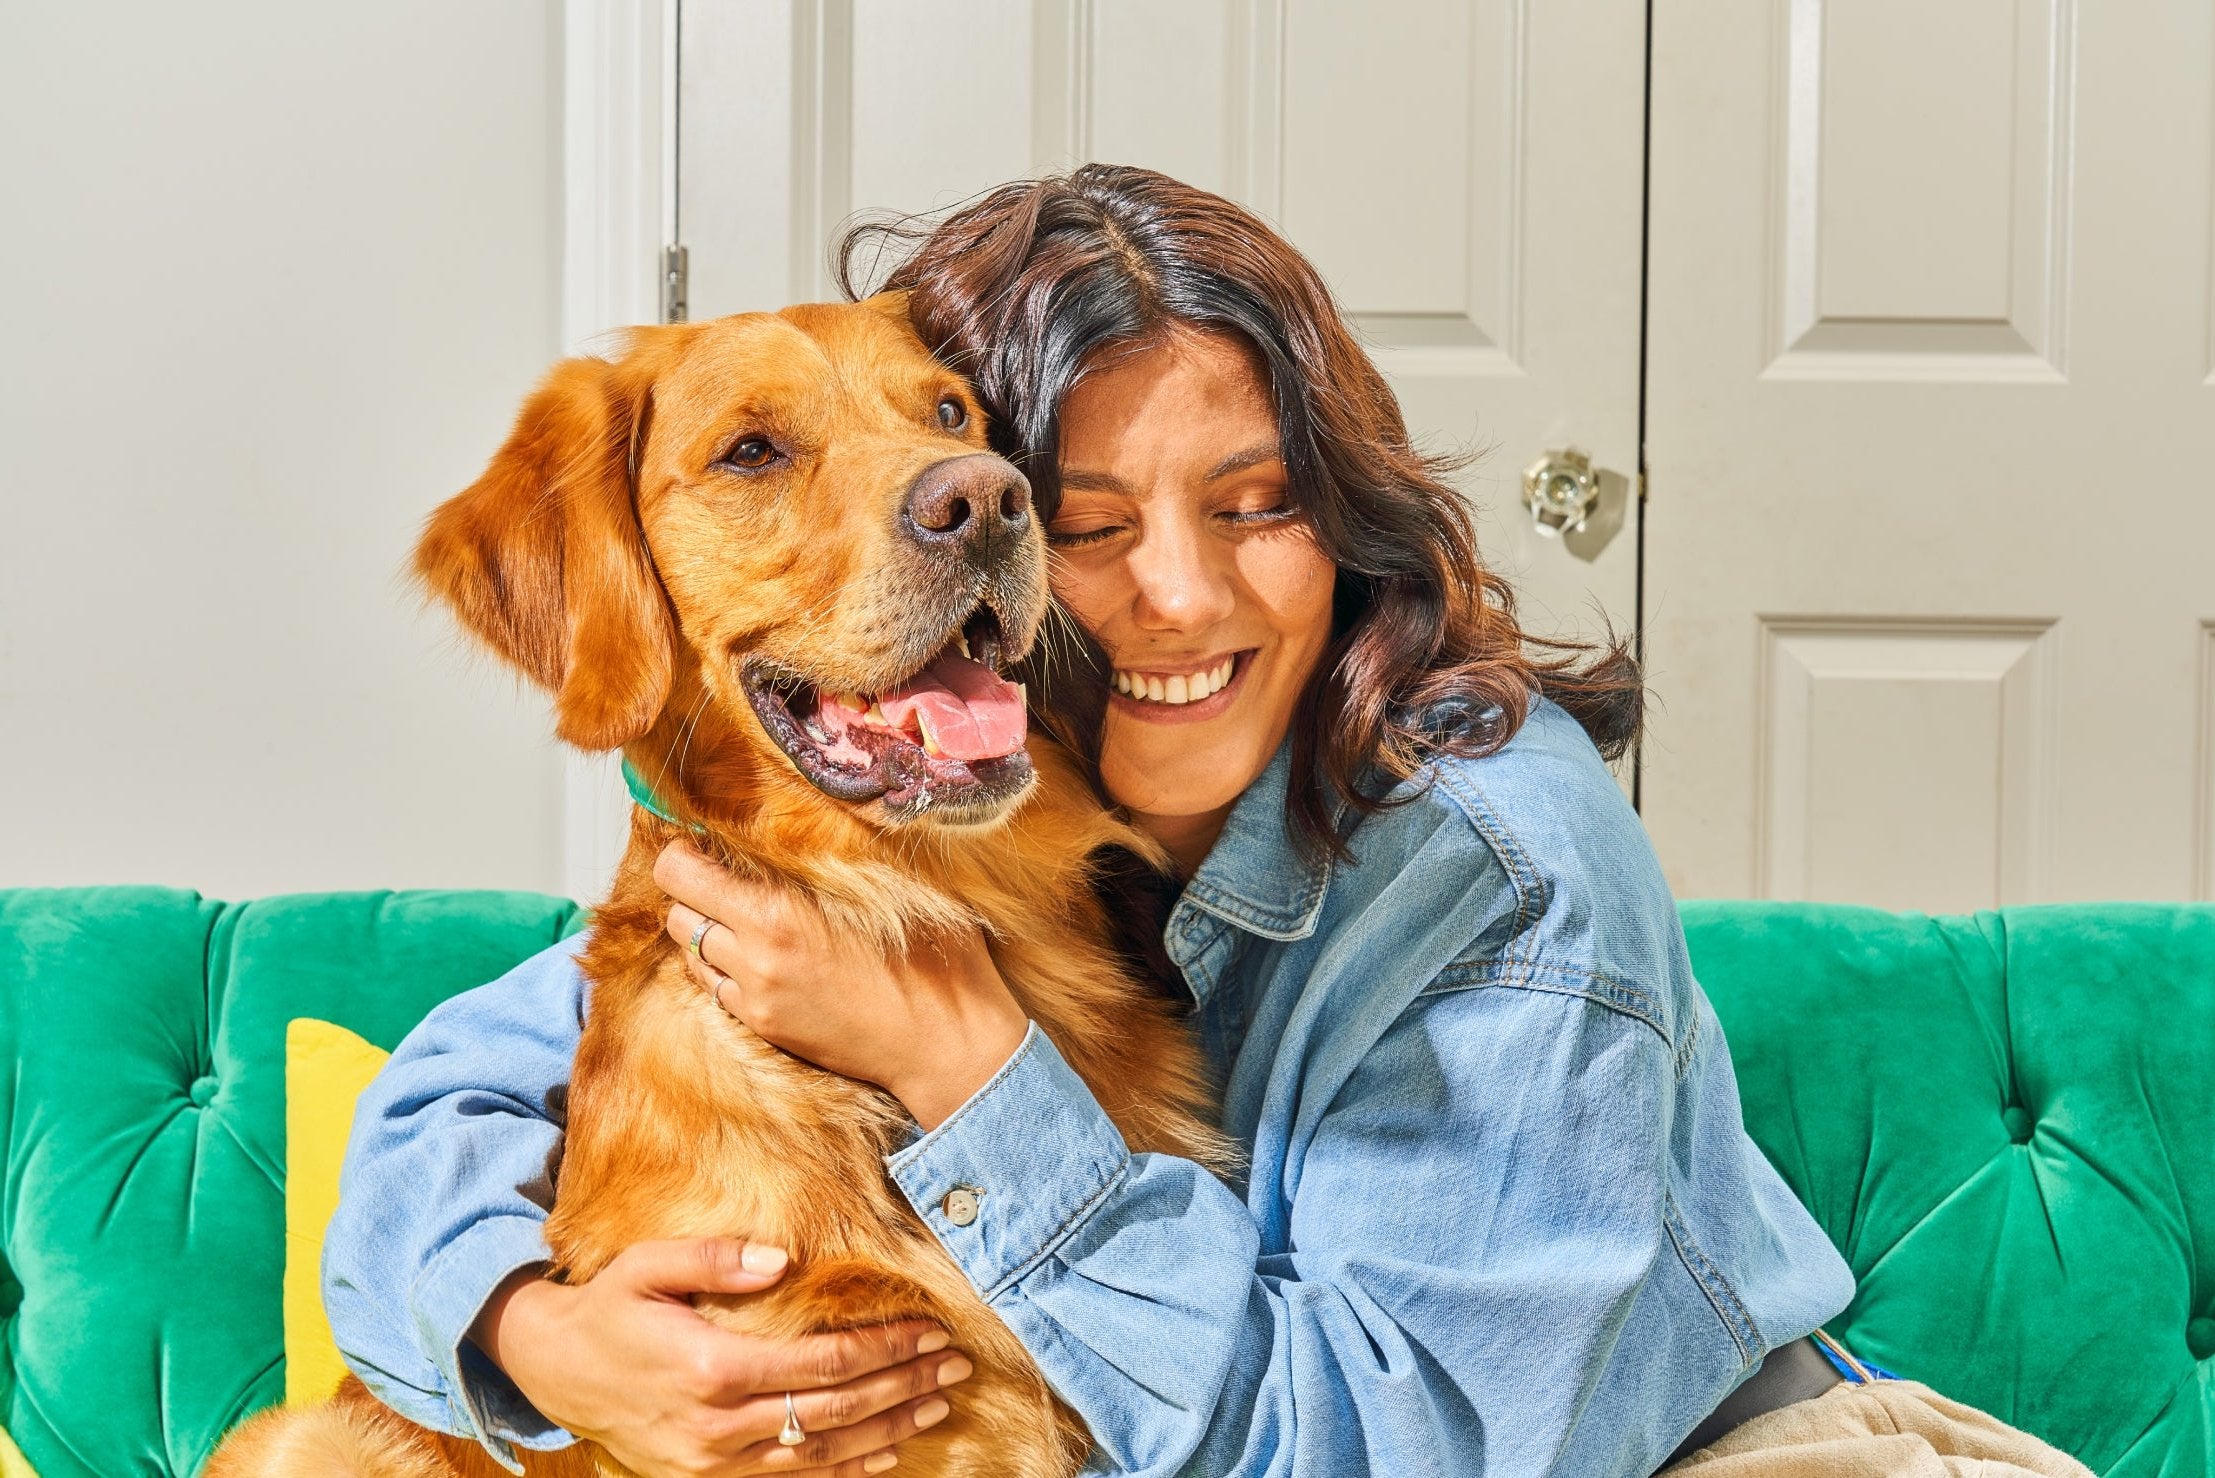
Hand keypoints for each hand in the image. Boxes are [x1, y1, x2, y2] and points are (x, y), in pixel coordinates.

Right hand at [470, 1237, 969, 1475]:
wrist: (554, 1371)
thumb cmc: (608, 1308)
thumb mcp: (647, 1267)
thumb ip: (713, 1259)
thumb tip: (780, 1260)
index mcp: (713, 1368)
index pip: (823, 1363)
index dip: (883, 1347)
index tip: (929, 1328)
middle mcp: (720, 1426)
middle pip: (835, 1412)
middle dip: (903, 1385)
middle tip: (956, 1364)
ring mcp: (715, 1463)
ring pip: (822, 1455)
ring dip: (889, 1430)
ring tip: (939, 1404)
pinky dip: (846, 1470)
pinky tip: (888, 1452)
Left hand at [655, 841, 1028, 1129]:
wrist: (945, 1044)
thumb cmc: (933, 957)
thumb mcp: (889, 884)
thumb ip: (832, 850)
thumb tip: (799, 807)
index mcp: (777, 916)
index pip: (680, 874)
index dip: (683, 851)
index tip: (704, 841)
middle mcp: (753, 960)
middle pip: (676, 913)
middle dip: (693, 889)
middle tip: (728, 874)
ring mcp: (755, 1000)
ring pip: (690, 952)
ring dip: (708, 929)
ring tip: (748, 915)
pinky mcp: (765, 1028)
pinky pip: (716, 987)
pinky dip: (725, 966)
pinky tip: (765, 954)